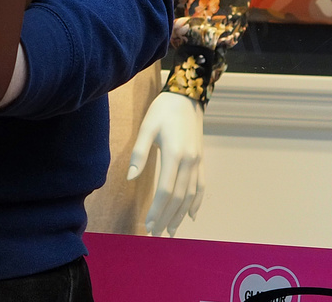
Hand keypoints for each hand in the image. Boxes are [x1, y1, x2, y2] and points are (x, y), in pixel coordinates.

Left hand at [128, 90, 204, 235]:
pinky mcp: (201, 161)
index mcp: (174, 154)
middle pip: (178, 198)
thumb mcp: (146, 128)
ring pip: (191, 196)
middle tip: (155, 233)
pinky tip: (191, 216)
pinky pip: (201, 187)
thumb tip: (131, 179)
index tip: (148, 224)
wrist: (187, 97)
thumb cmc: (162, 111)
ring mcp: (198, 162)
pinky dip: (196, 203)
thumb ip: (139, 154)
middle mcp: (189, 162)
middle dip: (166, 217)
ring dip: (180, 215)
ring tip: (170, 230)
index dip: (157, 210)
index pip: (165, 190)